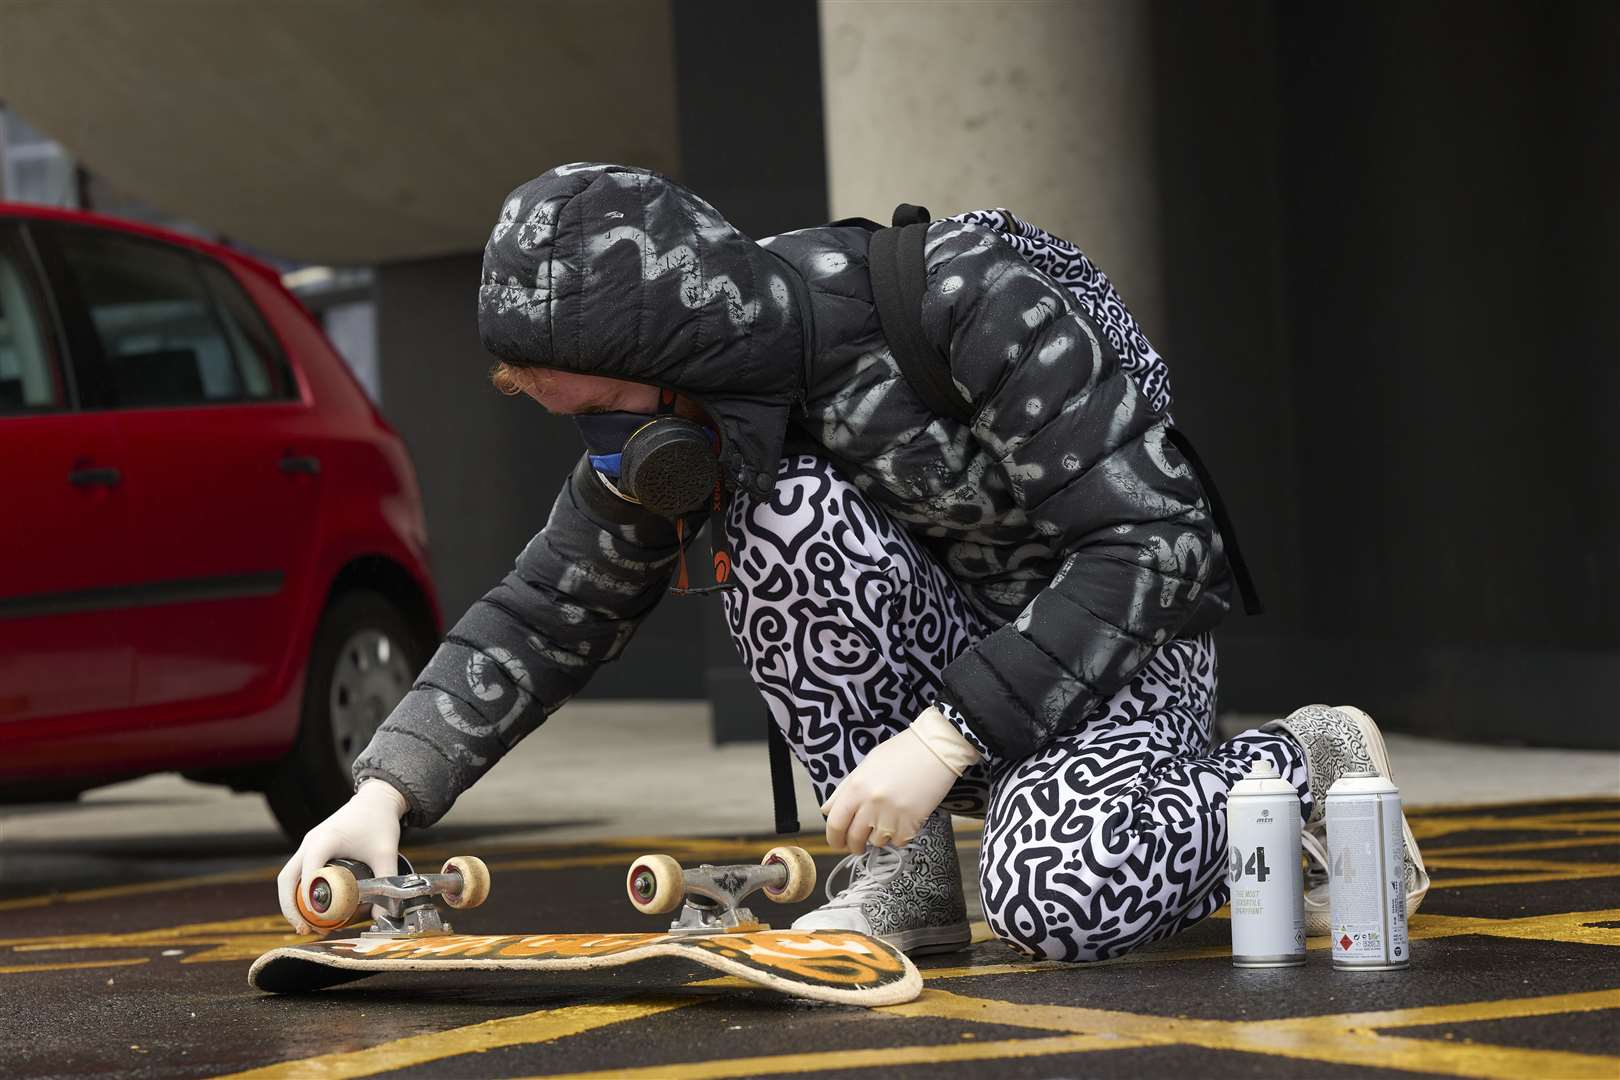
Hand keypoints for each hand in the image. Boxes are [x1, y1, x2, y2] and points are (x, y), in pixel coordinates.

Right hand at [276, 779, 406, 933]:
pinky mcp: (311, 848)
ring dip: (291, 902)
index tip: (317, 917)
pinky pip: (296, 873)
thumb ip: (387, 881)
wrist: (376, 799)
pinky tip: (310, 909)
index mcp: (325, 840)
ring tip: (306, 926)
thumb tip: (385, 916)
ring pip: (288, 877)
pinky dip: (297, 892)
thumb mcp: (386, 853)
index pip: (309, 872)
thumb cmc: (380, 822)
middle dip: (291, 907)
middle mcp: (310, 842)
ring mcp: (308, 844)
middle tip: (304, 929)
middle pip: (287, 878)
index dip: (308, 896)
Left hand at [822, 728, 957, 853]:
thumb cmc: (900, 753)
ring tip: (889, 818)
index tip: (838, 842)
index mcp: (855, 787)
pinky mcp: (911, 824)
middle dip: (854, 845)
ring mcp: (890, 816)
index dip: (834, 838)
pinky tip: (904, 818)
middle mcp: (870, 804)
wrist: (935, 750)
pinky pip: (898, 841)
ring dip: (879, 836)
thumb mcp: (866, 766)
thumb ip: (844, 790)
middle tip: (858, 844)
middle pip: (854, 839)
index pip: (835, 823)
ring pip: (877, 842)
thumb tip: (827, 810)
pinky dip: (899, 835)